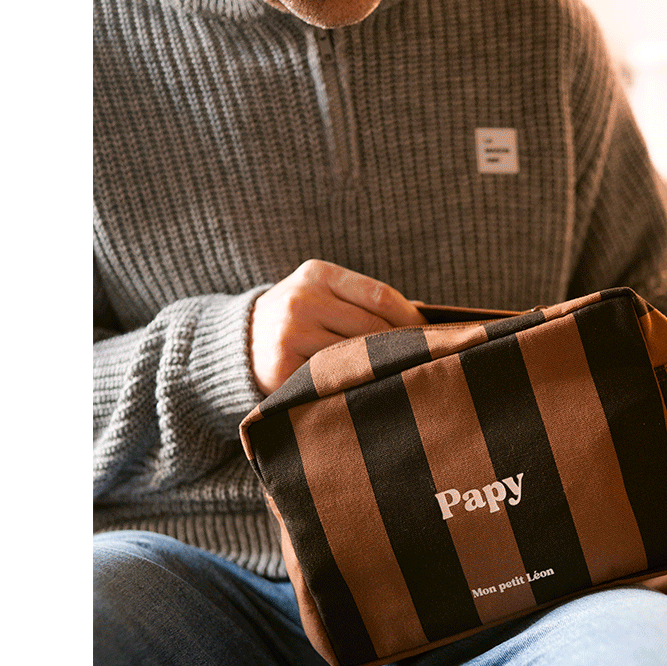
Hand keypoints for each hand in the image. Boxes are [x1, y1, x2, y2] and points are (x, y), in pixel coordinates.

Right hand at [250, 259, 425, 395]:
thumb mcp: (321, 295)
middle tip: (425, 363)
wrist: (236, 346)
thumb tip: (425, 318)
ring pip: (355, 356)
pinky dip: (353, 385)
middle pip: (372, 328)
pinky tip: (367, 391)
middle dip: (402, 347)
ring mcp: (290, 334)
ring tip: (401, 378)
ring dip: (381, 369)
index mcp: (317, 274)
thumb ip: (362, 303)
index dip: (411, 319)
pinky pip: (332, 379)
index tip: (431, 336)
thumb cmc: (297, 322)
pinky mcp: (283, 368)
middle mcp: (302, 299)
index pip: (380, 296)